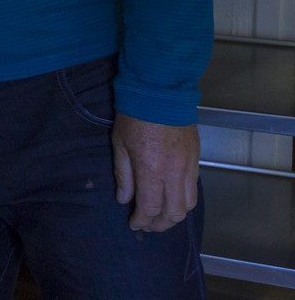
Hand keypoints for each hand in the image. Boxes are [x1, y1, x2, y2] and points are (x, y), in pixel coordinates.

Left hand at [112, 113, 198, 230]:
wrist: (160, 92)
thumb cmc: (134, 116)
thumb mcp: (120, 144)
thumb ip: (123, 175)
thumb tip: (124, 199)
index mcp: (152, 170)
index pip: (151, 208)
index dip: (142, 221)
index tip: (134, 224)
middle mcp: (175, 173)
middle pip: (174, 212)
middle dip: (160, 224)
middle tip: (148, 225)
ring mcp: (189, 166)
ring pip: (189, 204)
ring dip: (175, 215)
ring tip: (161, 216)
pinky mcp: (197, 159)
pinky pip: (194, 188)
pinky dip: (185, 199)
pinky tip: (173, 198)